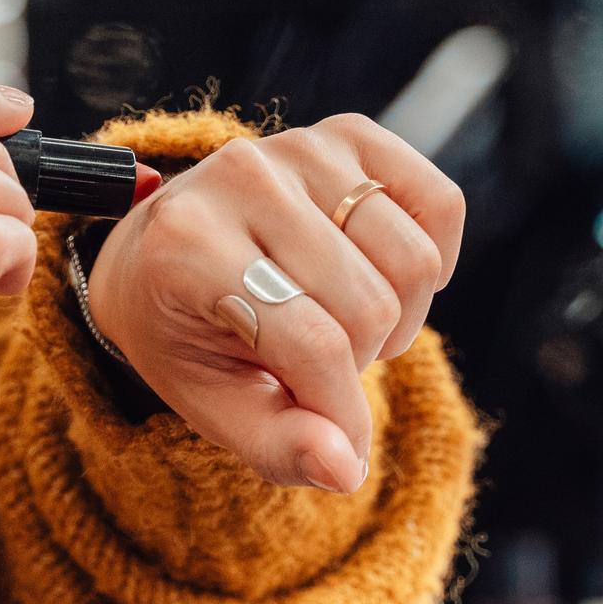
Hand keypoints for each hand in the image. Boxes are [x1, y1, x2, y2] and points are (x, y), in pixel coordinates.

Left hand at [86, 116, 464, 491]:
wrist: (162, 252)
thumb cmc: (190, 335)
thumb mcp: (214, 405)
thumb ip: (278, 444)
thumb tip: (347, 469)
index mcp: (188, 245)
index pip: (311, 343)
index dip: (342, 413)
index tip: (340, 446)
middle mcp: (241, 176)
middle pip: (371, 305)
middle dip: (361, 361)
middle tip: (322, 365)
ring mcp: (298, 146)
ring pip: (413, 260)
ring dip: (398, 316)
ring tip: (348, 324)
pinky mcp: (348, 133)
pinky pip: (440, 203)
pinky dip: (434, 257)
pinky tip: (382, 277)